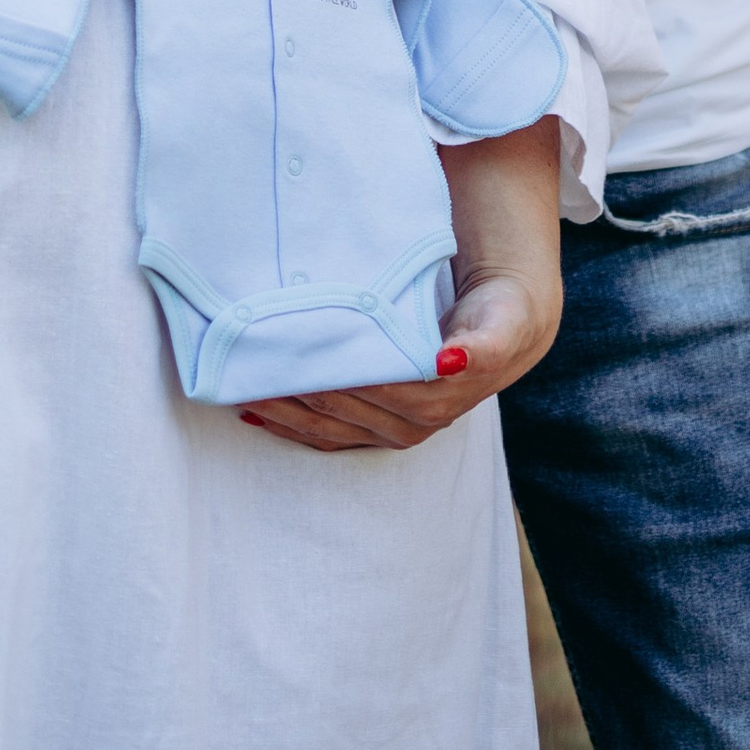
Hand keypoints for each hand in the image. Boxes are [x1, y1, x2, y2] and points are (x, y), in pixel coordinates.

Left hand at [232, 265, 558, 455]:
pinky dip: (290, 426)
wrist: (509, 323)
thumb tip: (449, 361)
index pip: (368, 392)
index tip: (288, 357)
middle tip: (250, 364)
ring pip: (327, 430)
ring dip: (283, 414)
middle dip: (294, 392)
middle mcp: (413, 425)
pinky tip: (255, 413)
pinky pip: (328, 436)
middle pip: (340, 412)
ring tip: (239, 389)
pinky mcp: (378, 428)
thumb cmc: (501, 313)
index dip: (327, 379)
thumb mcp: (505, 322)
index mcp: (438, 400)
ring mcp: (394, 431)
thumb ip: (485, 345)